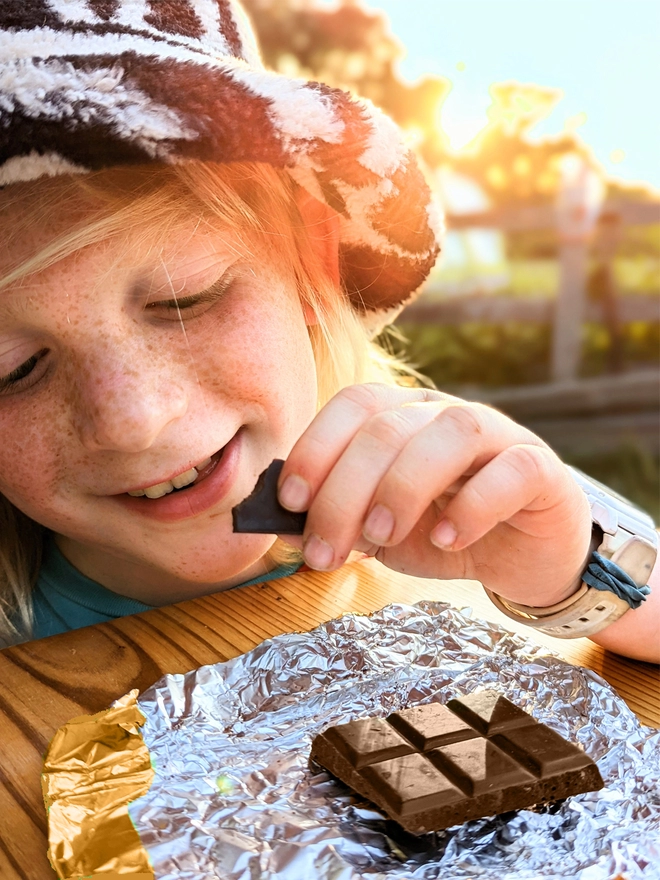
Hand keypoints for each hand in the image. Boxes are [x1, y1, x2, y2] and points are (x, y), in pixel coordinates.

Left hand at [277, 383, 592, 606]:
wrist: (523, 556)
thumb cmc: (444, 534)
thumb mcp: (380, 533)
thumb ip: (339, 523)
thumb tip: (282, 527)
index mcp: (403, 416)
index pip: (355, 405)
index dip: (317, 446)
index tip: (290, 501)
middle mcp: (447, 414)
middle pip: (389, 426)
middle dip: (345, 490)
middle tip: (326, 550)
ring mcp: (499, 436)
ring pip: (452, 432)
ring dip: (404, 486)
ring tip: (382, 537)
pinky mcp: (541, 470)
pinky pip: (513, 470)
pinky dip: (475, 505)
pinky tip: (449, 540)